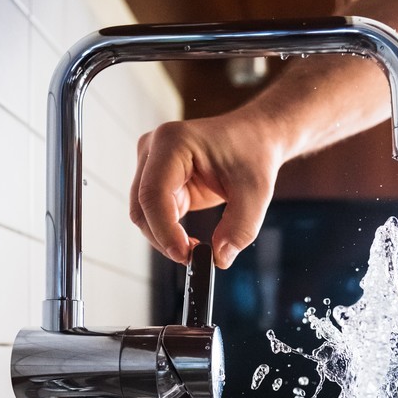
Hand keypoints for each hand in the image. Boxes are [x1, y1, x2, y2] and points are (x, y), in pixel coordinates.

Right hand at [129, 111, 282, 268]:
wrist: (254, 138)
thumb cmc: (253, 154)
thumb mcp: (256, 192)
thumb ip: (240, 228)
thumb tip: (219, 258)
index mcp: (173, 142)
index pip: (154, 193)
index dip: (164, 229)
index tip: (185, 255)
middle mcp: (154, 149)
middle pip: (142, 207)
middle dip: (164, 238)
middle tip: (193, 258)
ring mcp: (151, 164)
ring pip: (143, 214)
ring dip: (165, 238)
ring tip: (196, 249)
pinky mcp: (157, 180)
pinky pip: (154, 215)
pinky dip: (169, 233)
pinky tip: (191, 241)